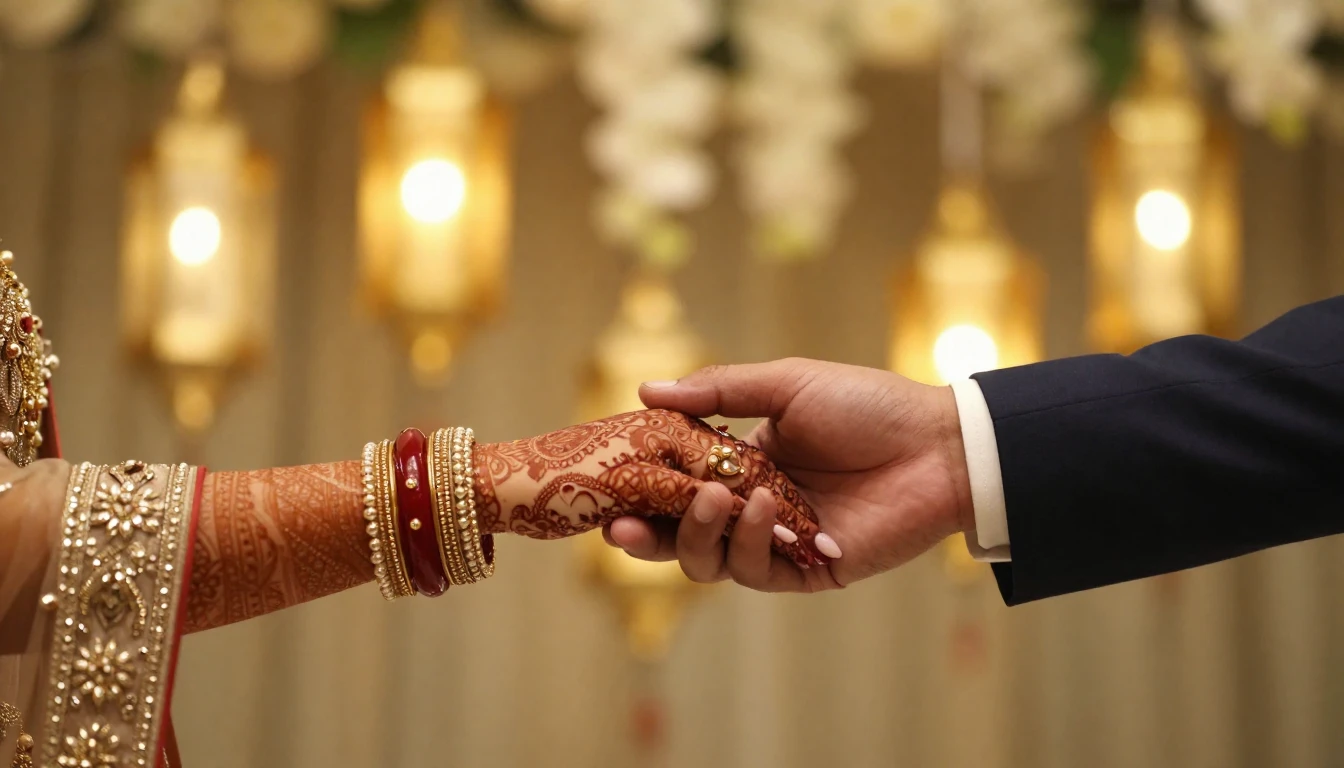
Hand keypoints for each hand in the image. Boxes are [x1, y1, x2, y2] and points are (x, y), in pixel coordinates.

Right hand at [603, 359, 973, 591]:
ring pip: (710, 561)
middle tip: (622, 526)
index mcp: (740, 462)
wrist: (939, 444)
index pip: (673, 484)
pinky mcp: (809, 571)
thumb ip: (718, 392)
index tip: (604, 484)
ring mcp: (778, 542)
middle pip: (679, 535)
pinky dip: (753, 541)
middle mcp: (751, 506)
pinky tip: (766, 507)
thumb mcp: (786, 385)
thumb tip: (645, 389)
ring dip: (700, 532)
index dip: (637, 488)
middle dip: (645, 535)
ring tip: (716, 496)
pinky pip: (758, 571)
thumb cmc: (867, 406)